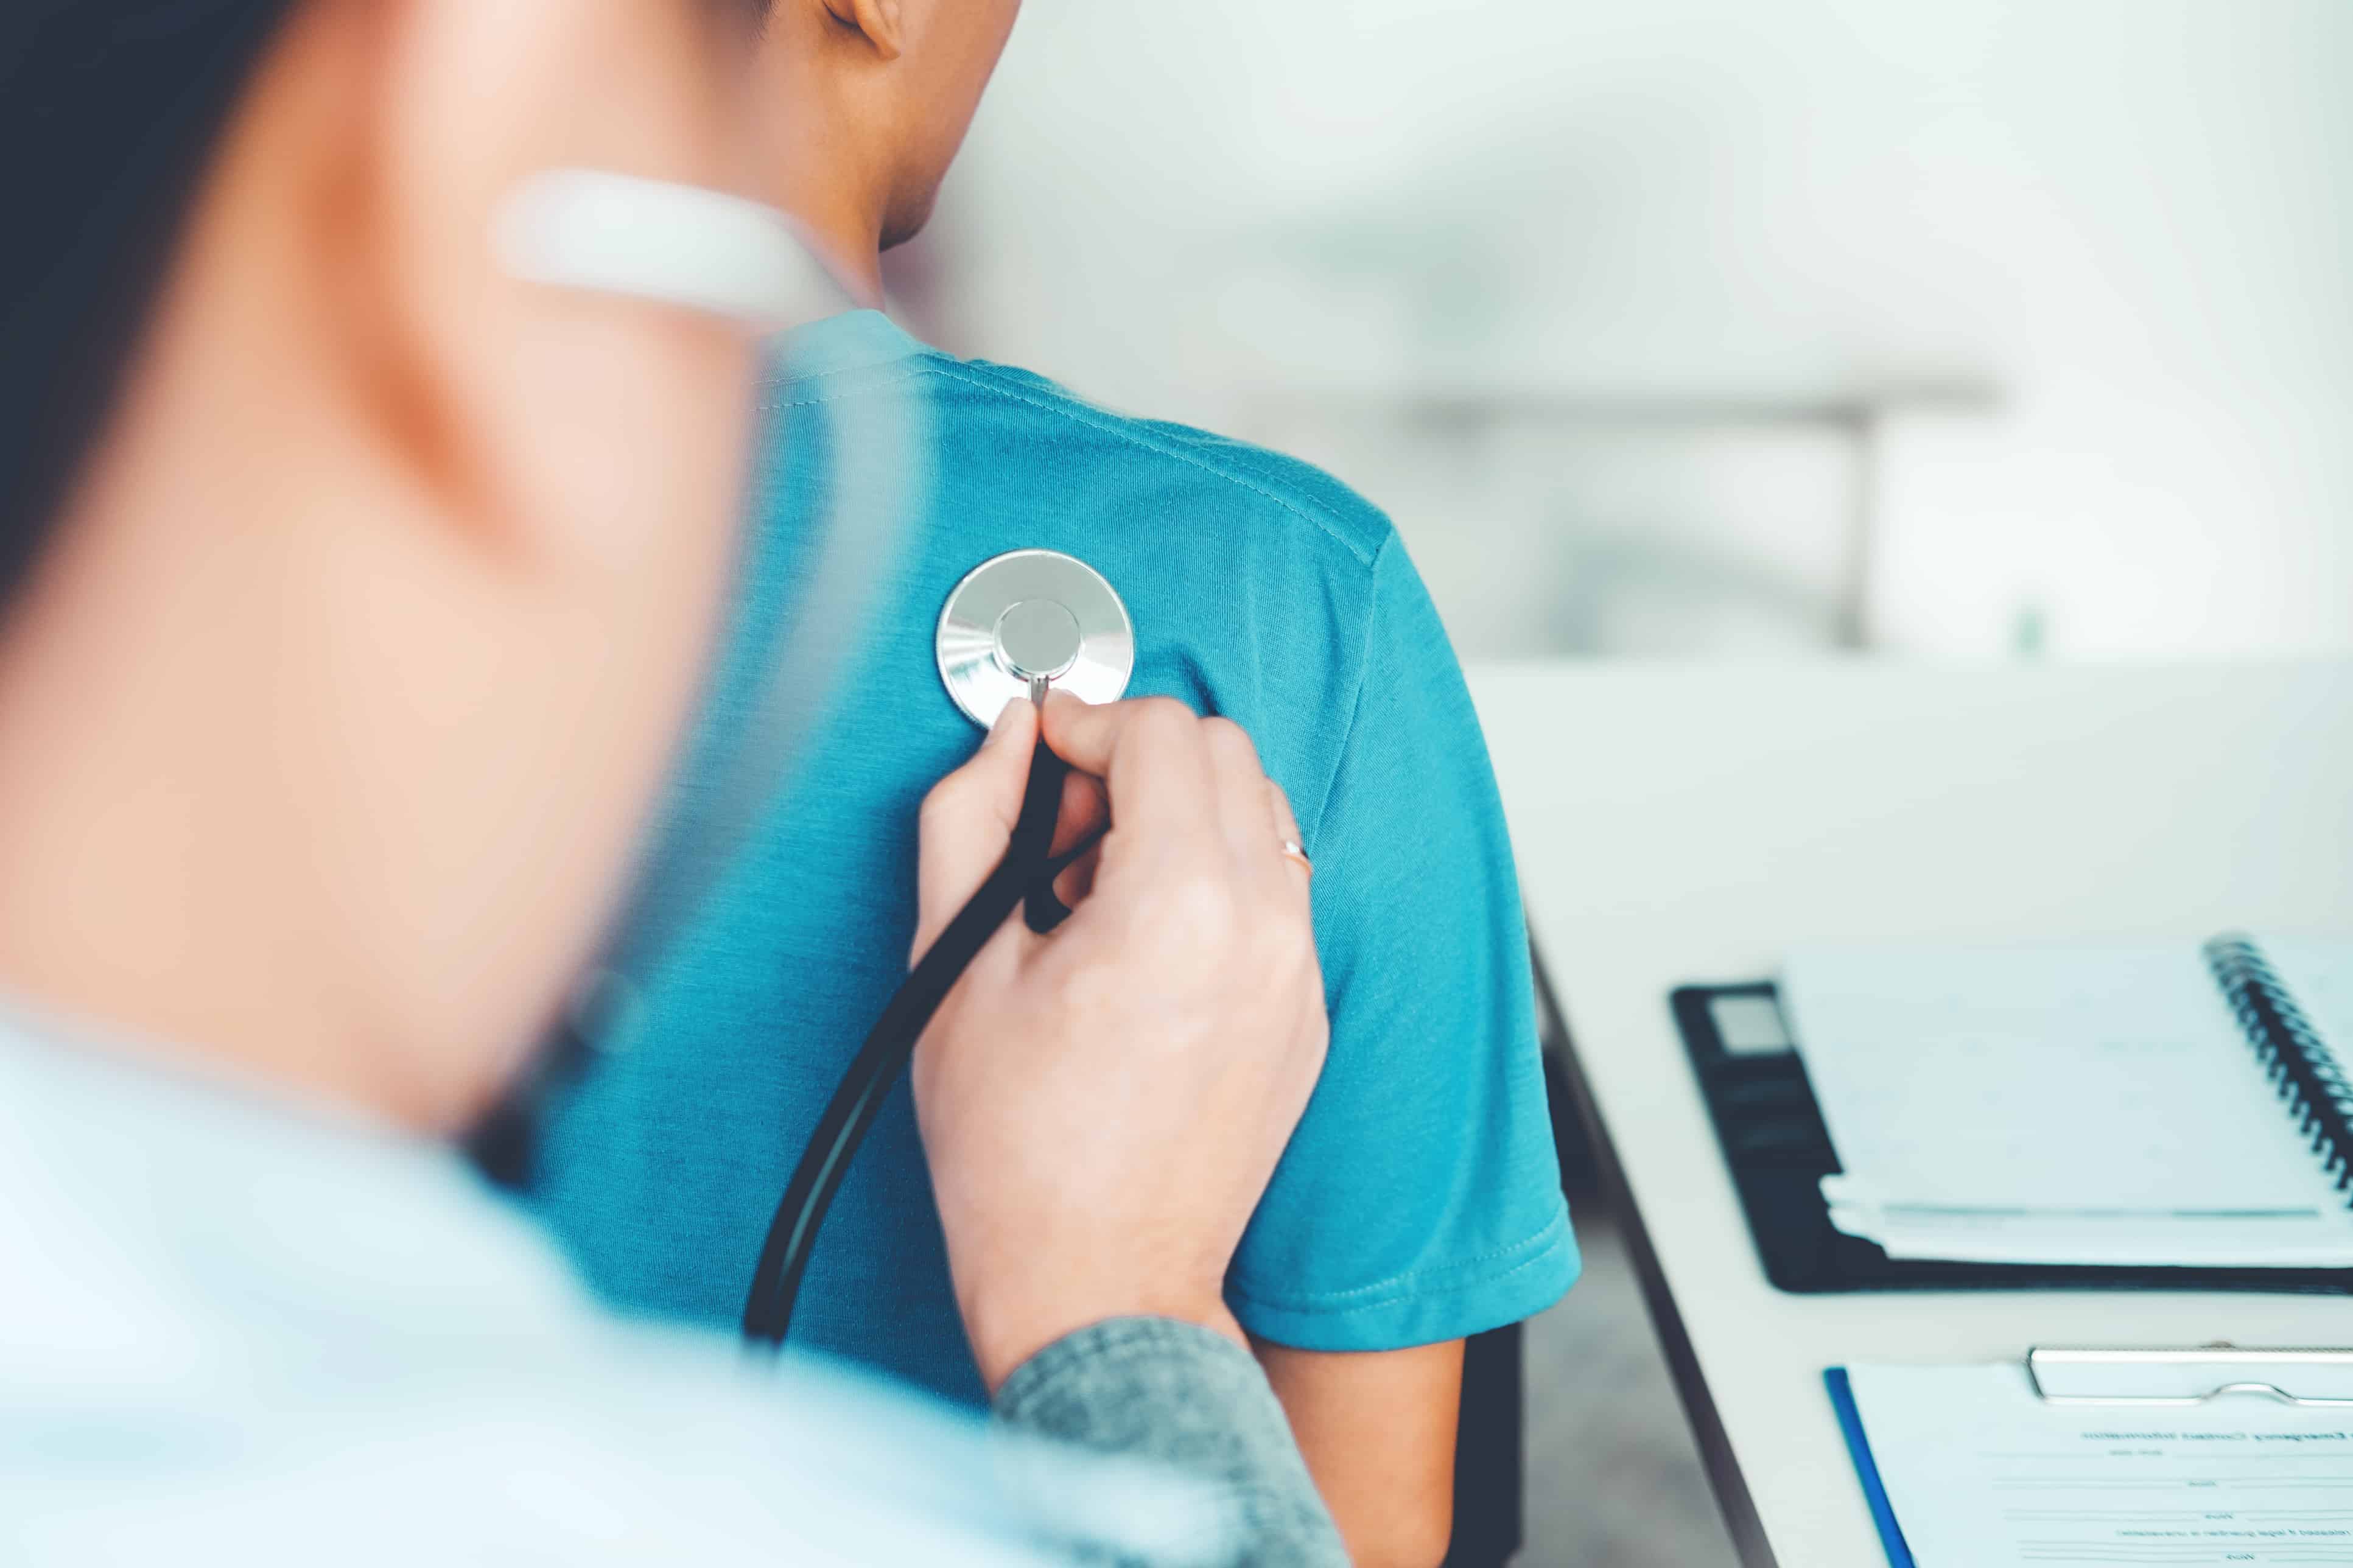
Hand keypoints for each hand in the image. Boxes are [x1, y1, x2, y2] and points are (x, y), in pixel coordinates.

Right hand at [910, 692, 1328, 1392]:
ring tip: (1094, 890)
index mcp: (1180, 904)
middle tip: (1058, 825)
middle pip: (1224, 751)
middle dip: (1136, 757)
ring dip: (1181, 811)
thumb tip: (1004, 737)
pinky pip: (1277, 891)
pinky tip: (1141, 943)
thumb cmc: (1016, 1154)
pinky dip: (1216, 875)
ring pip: (1262, 813)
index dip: (1085, 719)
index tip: (1040, 743)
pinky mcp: (1308, 1014)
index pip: (1159, 730)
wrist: (1097, 1283)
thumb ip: (971, 819)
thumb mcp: (953, 966)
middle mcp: (1264, 927)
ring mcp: (1299, 973)